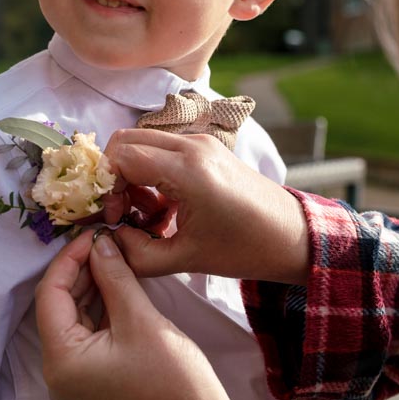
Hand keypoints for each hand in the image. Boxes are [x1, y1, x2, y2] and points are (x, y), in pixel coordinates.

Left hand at [35, 231, 262, 399]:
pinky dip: (99, 304)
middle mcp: (57, 371)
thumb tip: (100, 241)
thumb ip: (114, 275)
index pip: (50, 295)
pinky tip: (115, 279)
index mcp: (61, 360)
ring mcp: (74, 376)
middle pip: (58, 306)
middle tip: (106, 239)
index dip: (69, 259)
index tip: (94, 233)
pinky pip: (86, 331)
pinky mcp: (91, 375)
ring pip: (72, 316)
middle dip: (80, 270)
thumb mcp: (140, 318)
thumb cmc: (171, 375)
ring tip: (113, 253)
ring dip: (90, 284)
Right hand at [104, 129, 310, 284]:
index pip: (122, 155)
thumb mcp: (185, 259)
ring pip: (144, 143)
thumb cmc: (246, 248)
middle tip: (123, 213)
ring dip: (134, 175)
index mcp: (188, 169)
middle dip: (114, 176)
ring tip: (147, 216)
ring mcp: (202, 143)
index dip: (107, 186)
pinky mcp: (208, 149)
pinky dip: (152, 174)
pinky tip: (165, 209)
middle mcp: (193, 146)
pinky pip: (164, 150)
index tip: (115, 216)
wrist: (292, 236)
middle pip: (127, 140)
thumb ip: (136, 254)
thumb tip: (106, 240)